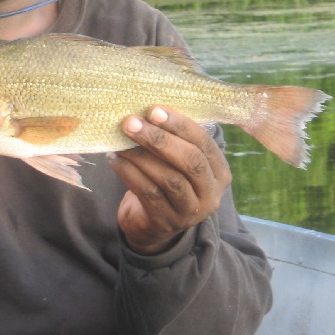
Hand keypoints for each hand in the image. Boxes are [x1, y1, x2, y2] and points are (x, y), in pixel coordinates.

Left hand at [107, 107, 231, 254]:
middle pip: (190, 161)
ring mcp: (191, 211)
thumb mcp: (178, 161)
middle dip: (159, 139)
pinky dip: (130, 173)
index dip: (179, 125)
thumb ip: (174, 139)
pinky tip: (115, 159)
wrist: (153, 224)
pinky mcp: (167, 222)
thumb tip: (147, 110)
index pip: (203, 142)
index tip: (153, 110)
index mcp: (219, 171)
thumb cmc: (166, 179)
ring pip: (169, 179)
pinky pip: (149, 193)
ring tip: (119, 141)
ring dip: (140, 156)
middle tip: (131, 122)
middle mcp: (211, 193)